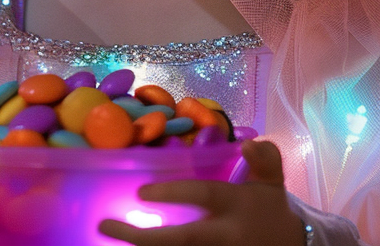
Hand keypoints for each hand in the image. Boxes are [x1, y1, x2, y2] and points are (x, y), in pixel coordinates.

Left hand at [98, 139, 305, 245]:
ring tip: (109, 239)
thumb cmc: (270, 209)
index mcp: (235, 205)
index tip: (140, 193)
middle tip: (107, 225)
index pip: (203, 195)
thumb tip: (248, 143)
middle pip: (184, 238)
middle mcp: (225, 234)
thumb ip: (264, 158)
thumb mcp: (271, 181)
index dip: (173, 194)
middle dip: (145, 236)